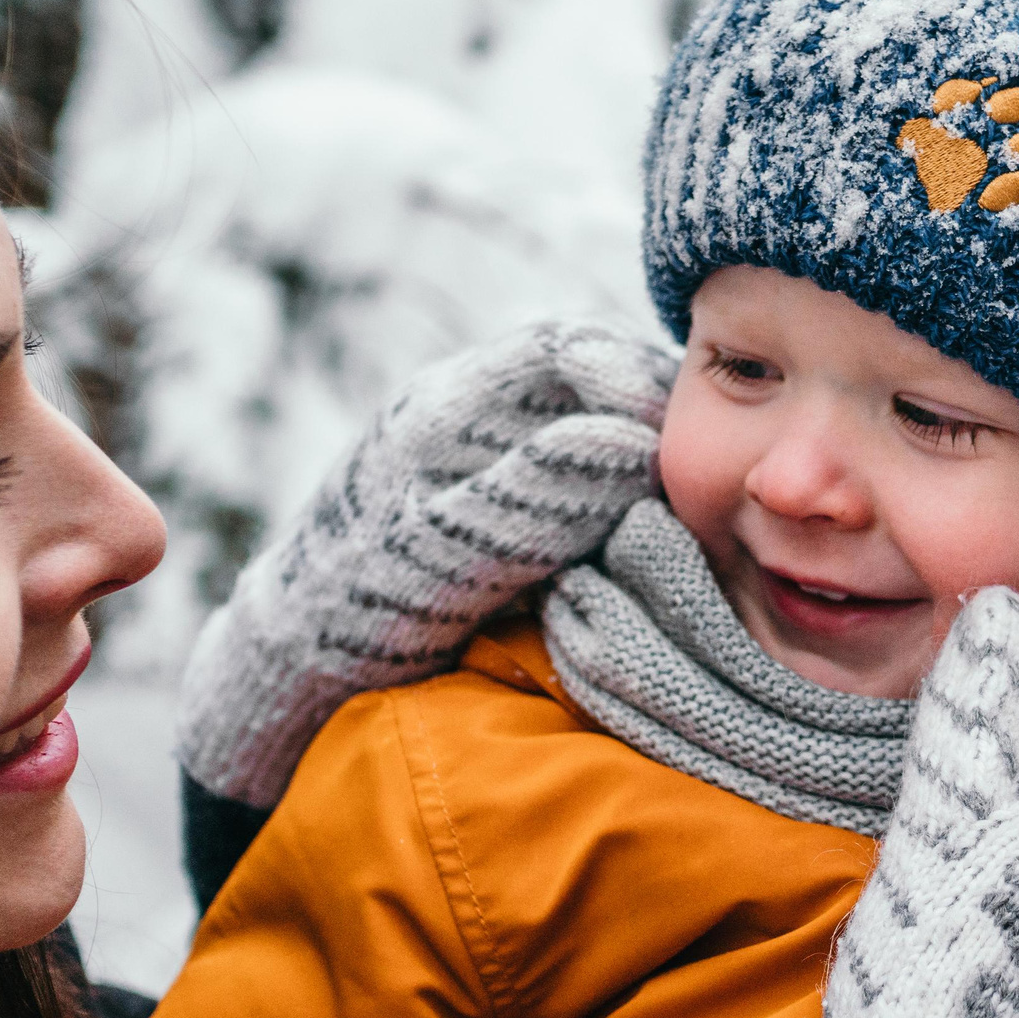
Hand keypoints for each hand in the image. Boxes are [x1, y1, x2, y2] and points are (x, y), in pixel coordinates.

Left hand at [176, 323, 676, 806]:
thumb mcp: (440, 554)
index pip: (565, 349)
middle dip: (659, 421)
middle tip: (719, 478)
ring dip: (651, 466)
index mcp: (447, 403)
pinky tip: (661, 547)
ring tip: (701, 517)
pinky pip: (587, 483)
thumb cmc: (353, 613)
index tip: (686, 436)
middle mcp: (474, 415)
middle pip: (594, 384)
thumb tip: (632, 445)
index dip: (635, 378)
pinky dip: (631, 506)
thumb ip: (531, 496)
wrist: (299, 668)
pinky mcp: (509, 507)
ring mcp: (492, 460)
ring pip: (599, 434)